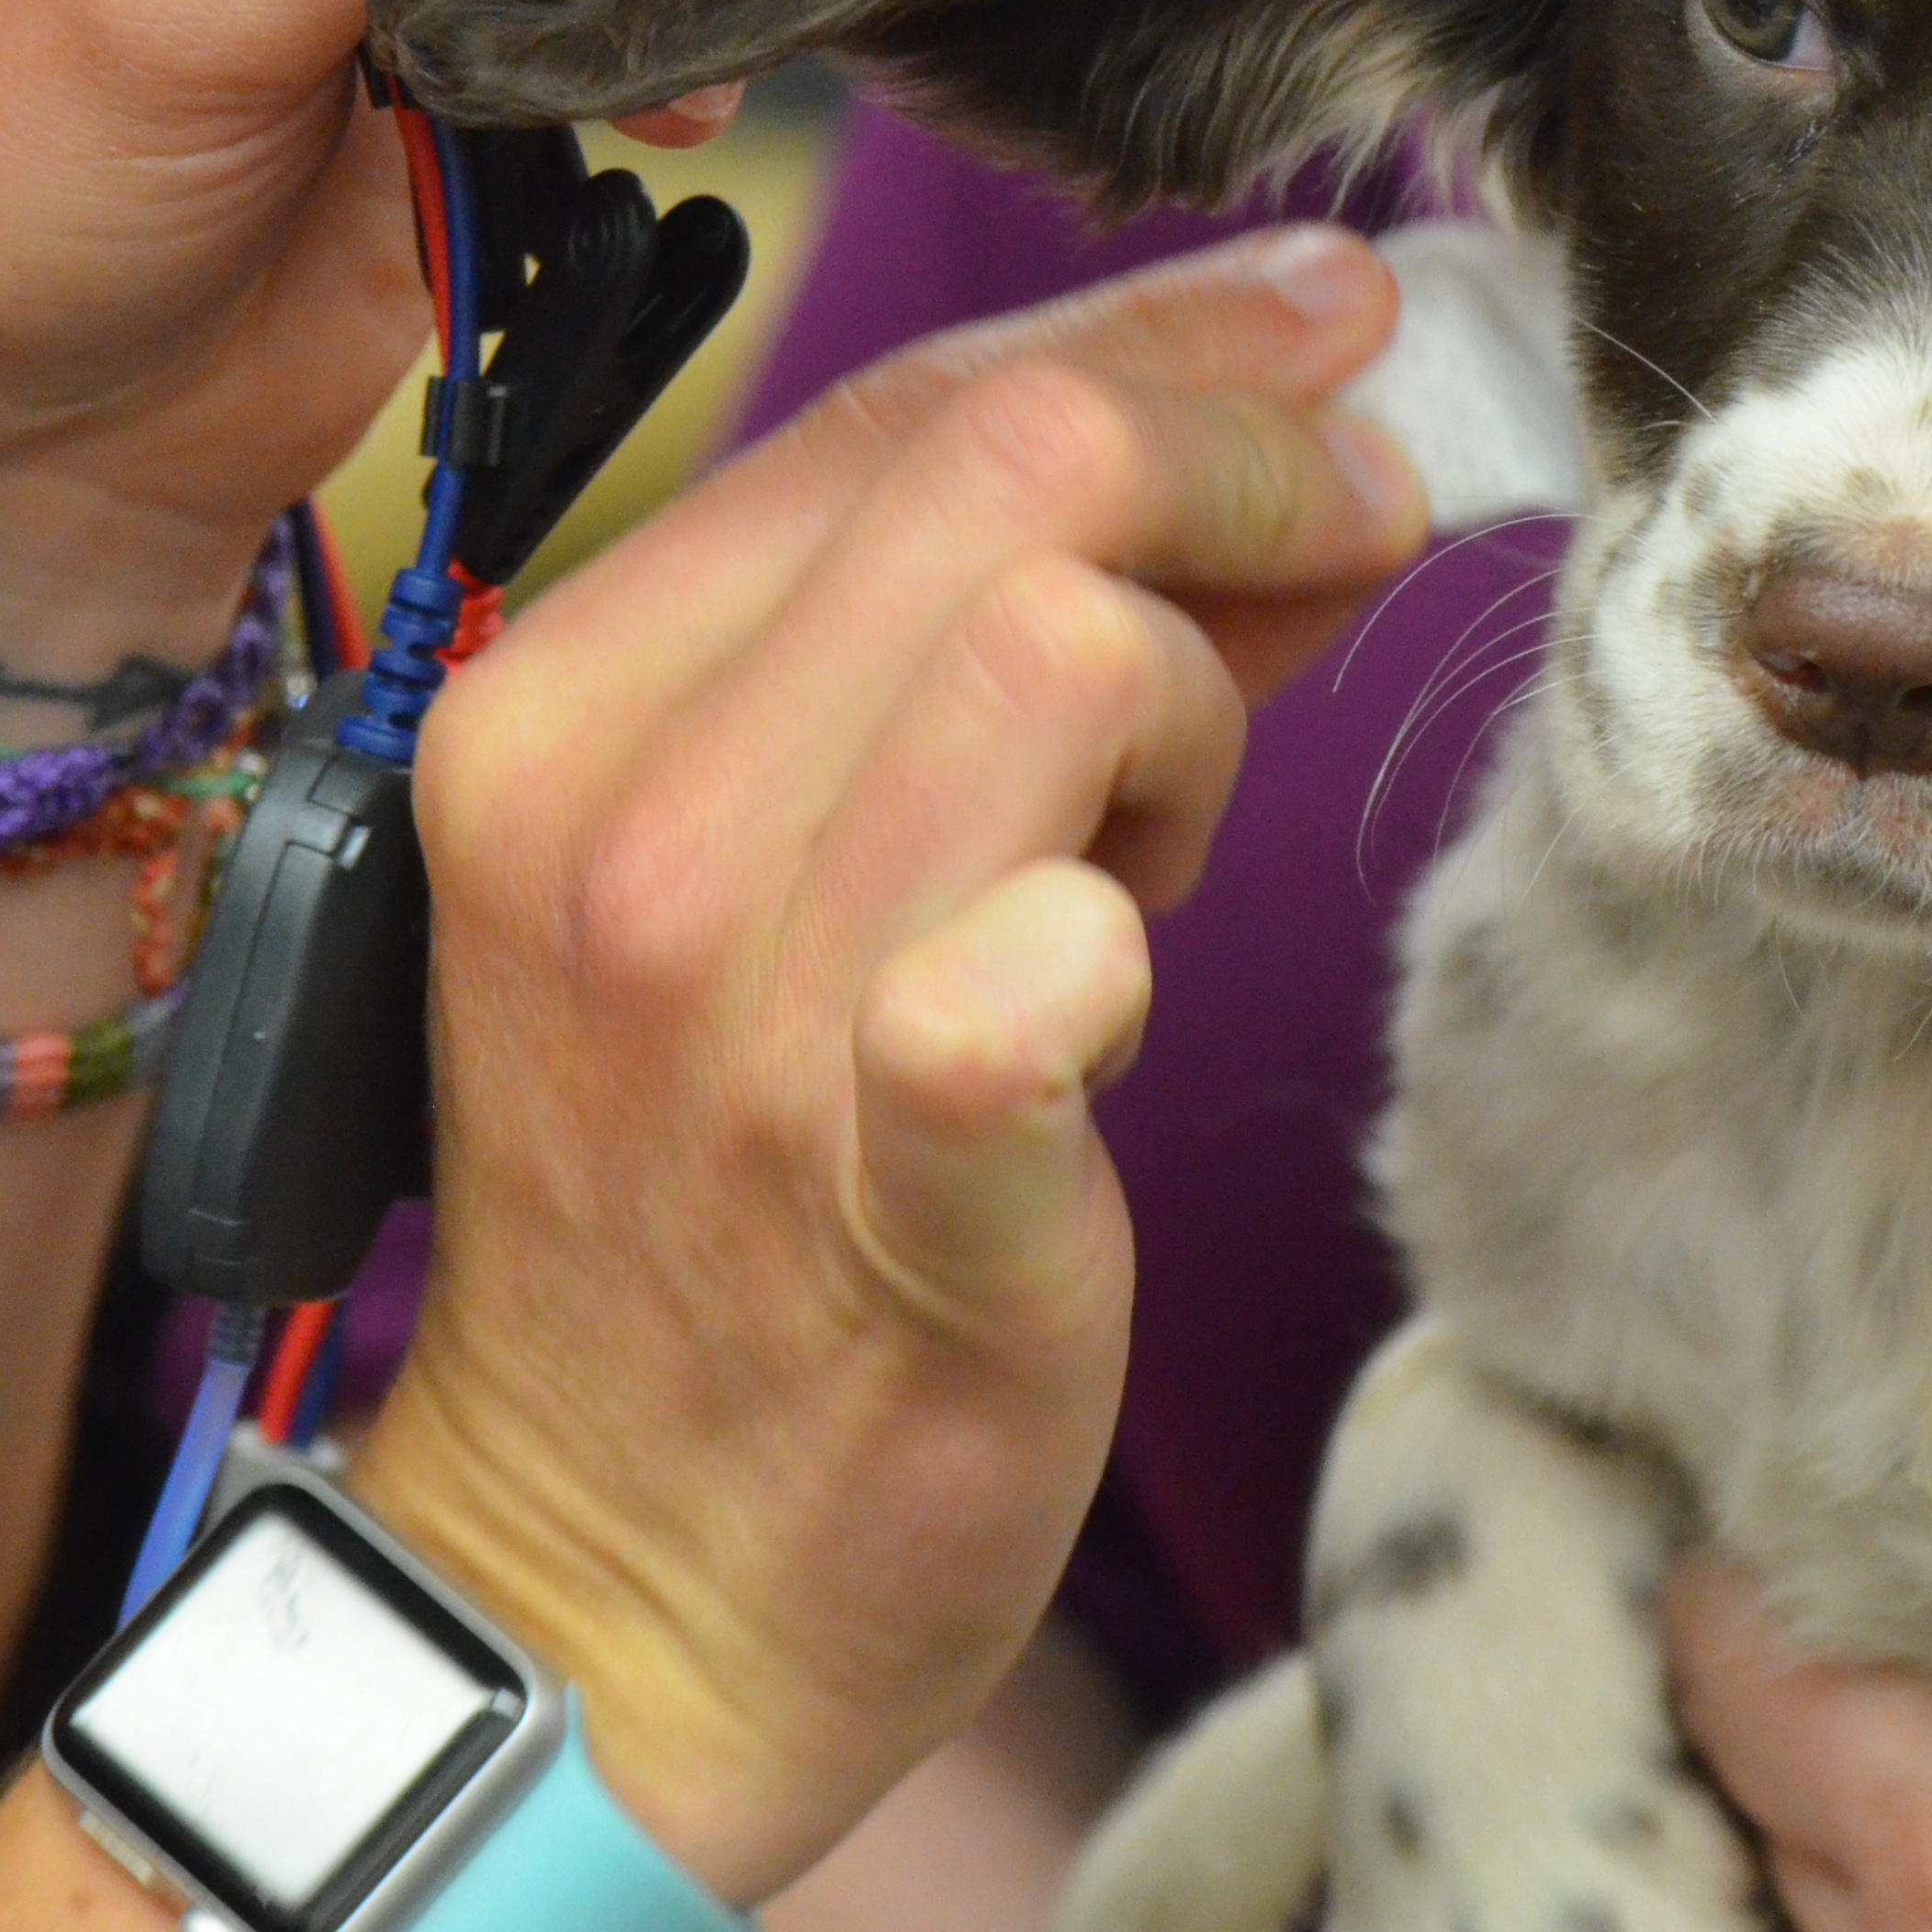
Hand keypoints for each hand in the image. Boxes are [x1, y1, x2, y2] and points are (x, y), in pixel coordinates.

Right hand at [347, 228, 1427, 1909]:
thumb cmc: (720, 1212)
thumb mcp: (794, 871)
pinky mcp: (884, 1201)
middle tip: (1366, 525)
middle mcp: (618, 825)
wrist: (608, 1588)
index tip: (1327, 344)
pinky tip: (1110, 973)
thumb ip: (985, 654)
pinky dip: (1095, 942)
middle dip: (1244, 461)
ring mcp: (735, 1017)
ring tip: (1157, 850)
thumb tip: (1262, 462)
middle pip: (1000, 471)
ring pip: (1059, 650)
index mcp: (566, 704)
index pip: (898, 407)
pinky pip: (1004, 991)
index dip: (1159, 345)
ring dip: (1188, 710)